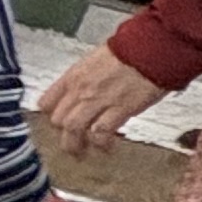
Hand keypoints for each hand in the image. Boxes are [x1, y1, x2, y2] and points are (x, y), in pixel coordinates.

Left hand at [34, 51, 166, 148]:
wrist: (153, 47)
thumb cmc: (132, 49)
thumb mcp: (98, 59)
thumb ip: (87, 77)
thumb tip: (86, 88)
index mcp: (74, 75)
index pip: (48, 102)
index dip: (51, 116)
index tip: (57, 123)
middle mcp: (81, 89)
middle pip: (59, 120)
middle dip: (63, 134)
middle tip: (71, 142)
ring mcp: (98, 100)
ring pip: (73, 130)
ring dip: (76, 146)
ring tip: (82, 154)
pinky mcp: (119, 110)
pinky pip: (101, 133)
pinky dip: (101, 144)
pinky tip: (106, 148)